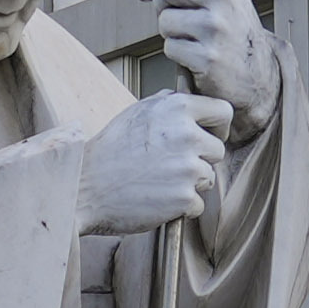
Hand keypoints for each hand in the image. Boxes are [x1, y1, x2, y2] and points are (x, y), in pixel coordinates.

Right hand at [81, 93, 230, 236]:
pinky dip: (181, 207)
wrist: (85, 186)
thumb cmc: (109, 151)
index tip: (208, 136)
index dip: (217, 127)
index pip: (223, 112)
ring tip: (158, 181)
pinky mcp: (185, 197)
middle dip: (200, 159)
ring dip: (189, 183)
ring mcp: (188, 168)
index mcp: (177, 108)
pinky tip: (157, 199)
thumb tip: (188, 100)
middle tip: (170, 165)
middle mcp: (187, 135)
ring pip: (208, 178)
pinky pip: (197, 204)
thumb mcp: (137, 112)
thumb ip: (168, 104)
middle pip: (217, 150)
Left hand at [141, 0, 277, 135]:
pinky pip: (170, 48)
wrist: (256, 68)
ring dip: (170, 31)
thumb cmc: (228, 23)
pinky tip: (196, 53)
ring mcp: (215, 27)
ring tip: (191, 35)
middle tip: (174, 13)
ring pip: (164, 20)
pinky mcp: (208, 57)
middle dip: (160, 3)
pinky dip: (178, 52)